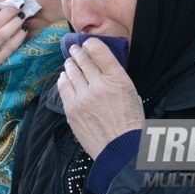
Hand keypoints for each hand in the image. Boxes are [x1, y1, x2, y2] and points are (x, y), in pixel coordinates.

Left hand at [58, 38, 143, 158]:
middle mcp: (99, 85)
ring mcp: (83, 97)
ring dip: (70, 64)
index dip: (91, 44)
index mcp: (118, 79)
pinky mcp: (72, 109)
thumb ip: (116, 77)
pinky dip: (64, 79)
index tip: (87, 43)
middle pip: (82, 59)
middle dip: (77, 52)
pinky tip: (65, 77)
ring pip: (71, 71)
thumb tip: (100, 66)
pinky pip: (63, 87)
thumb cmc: (130, 122)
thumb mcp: (131, 93)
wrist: (120, 149)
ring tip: (70, 61)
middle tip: (75, 48)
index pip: (99, 51)